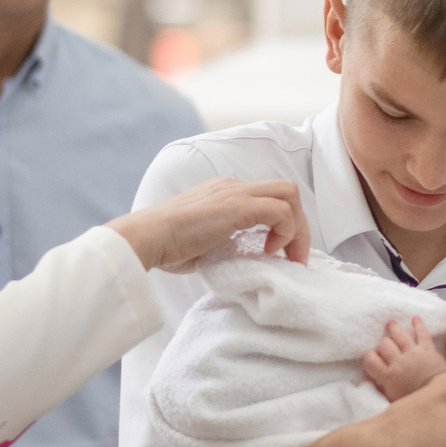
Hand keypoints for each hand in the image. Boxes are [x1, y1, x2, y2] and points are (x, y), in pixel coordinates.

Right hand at [109, 178, 309, 272]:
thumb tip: (244, 259)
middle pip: (286, 191)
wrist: (146, 238)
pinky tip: (270, 252)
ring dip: (297, 230)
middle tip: (295, 259)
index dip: (284, 224)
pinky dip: (285, 232)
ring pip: (289, 195)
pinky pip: (280, 211)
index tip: (283, 255)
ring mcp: (235, 193)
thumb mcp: (204, 241)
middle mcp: (233, 186)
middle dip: (299, 226)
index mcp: (225, 192)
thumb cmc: (167, 246)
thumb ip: (225, 241)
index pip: (270, 197)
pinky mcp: (237, 206)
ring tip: (289, 258)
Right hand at [362, 315, 445, 401]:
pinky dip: (418, 324)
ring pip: (399, 335)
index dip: (370, 357)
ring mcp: (413, 353)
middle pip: (384, 344)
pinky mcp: (428, 349)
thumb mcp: (394, 399)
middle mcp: (398, 362)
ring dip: (394, 328)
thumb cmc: (416, 401)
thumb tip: (375, 378)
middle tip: (385, 343)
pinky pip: (421, 332)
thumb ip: (383, 387)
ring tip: (391, 323)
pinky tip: (414, 318)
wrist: (440, 397)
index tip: (373, 357)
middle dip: (383, 343)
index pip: (370, 360)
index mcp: (388, 376)